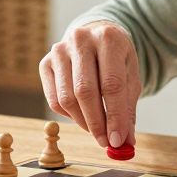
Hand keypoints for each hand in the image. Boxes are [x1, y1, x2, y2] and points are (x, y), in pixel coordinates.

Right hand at [39, 20, 140, 148]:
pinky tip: (81, 116)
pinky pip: (54, 100)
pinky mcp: (46, 62)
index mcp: (109, 38)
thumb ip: (128, 109)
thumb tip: (125, 142)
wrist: (96, 35)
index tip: (117, 140)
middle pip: (85, 91)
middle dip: (96, 123)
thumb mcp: (130, 77)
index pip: (112, 84)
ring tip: (96, 130)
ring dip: (82, 122)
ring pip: (67, 98)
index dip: (115, 116)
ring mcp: (59, 50)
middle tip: (105, 142)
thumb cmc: (117, 59)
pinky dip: (68, 116)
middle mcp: (81, 39)